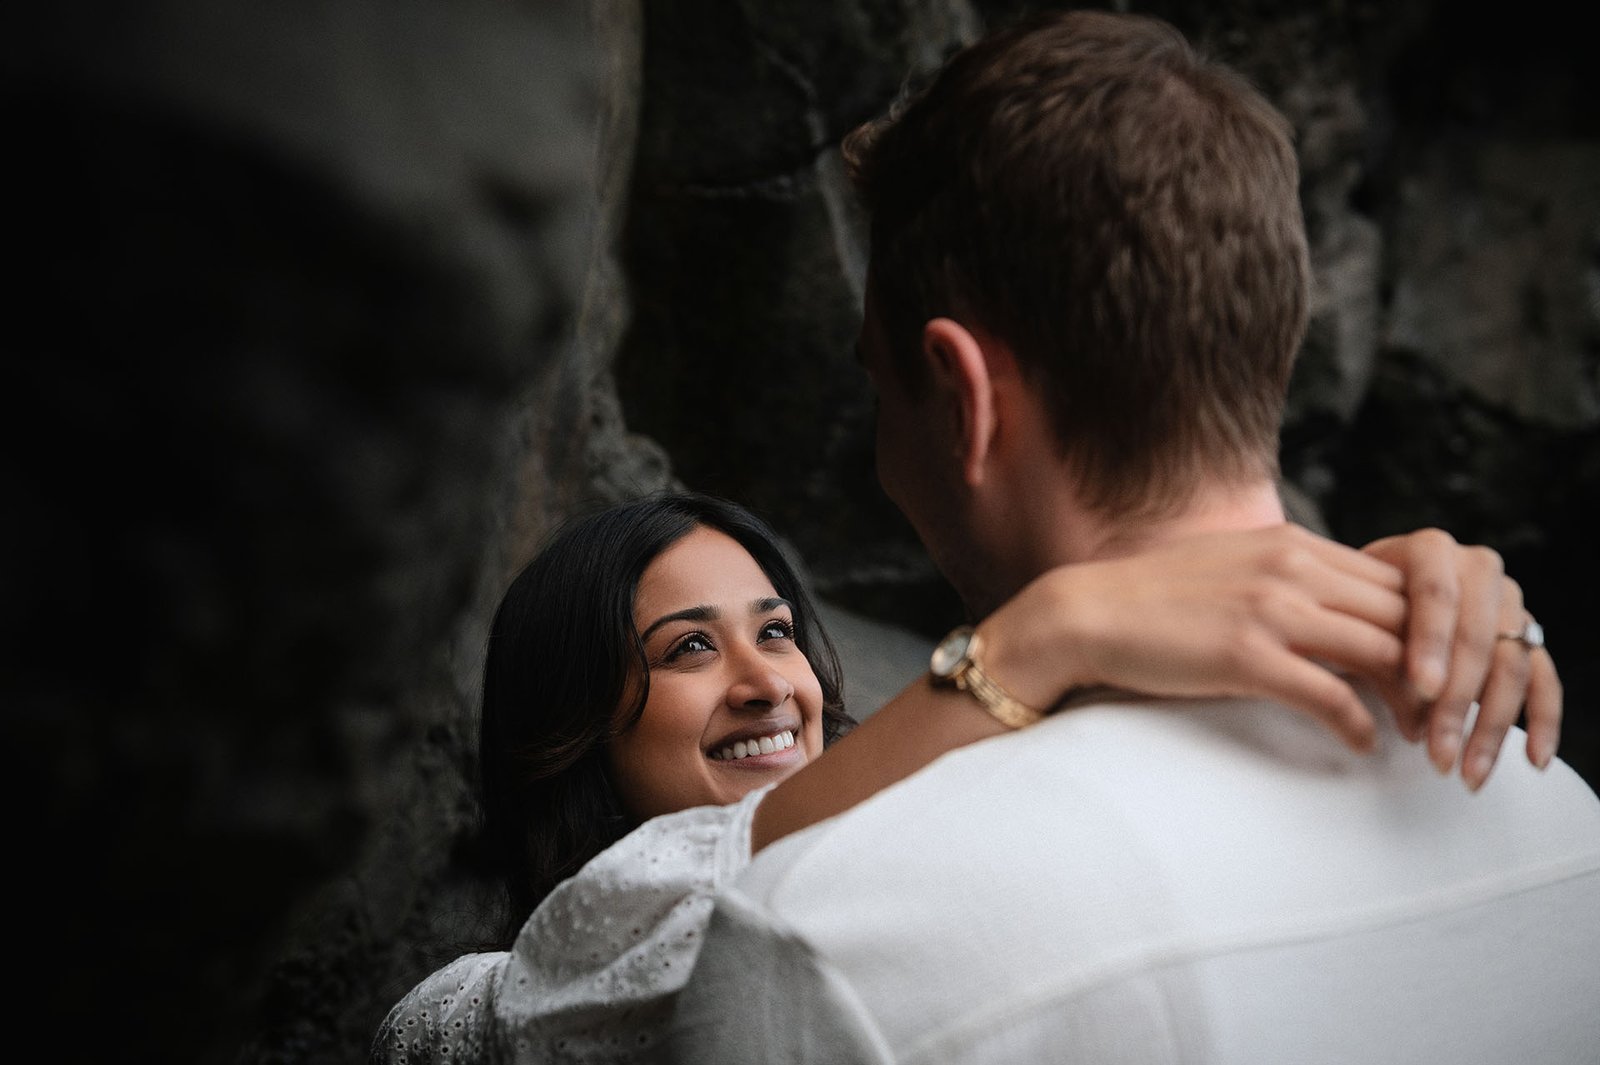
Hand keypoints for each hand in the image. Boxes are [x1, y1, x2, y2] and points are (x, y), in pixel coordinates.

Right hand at [978, 523, 1408, 752]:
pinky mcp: (1245, 655)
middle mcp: (1291, 568)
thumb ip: (1288, 576)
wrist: (1087, 613)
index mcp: (1293, 544)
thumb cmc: (1156, 598)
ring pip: (1382, 654)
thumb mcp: (1234, 566)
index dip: (1431, 630)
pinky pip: (1331, 695)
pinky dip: (1358, 726)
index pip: (1395, 582)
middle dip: (1437, 668)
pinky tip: (1361, 746)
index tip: (1437, 670)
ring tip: (1421, 737)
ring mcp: (1269, 609)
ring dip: (1412, 704)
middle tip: (1448, 713)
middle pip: (1403, 617)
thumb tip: (1336, 609)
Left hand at [1362, 529, 1561, 790]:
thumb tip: (1388, 716)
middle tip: (1438, 752)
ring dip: (1491, 727)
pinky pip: (1543, 679)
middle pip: (1477, 638)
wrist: (1367, 591)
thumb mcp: (1345, 612)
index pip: (1436, 595)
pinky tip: (1533, 760)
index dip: (1431, 642)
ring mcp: (1508, 602)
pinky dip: (1542, 721)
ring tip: (1468, 774)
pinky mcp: (1526, 636)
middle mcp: (1477, 568)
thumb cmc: (1348, 606)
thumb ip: (1364, 645)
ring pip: (1510, 665)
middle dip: (1458, 703)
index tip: (1422, 690)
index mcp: (1429, 550)